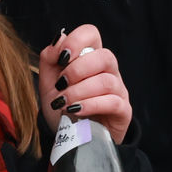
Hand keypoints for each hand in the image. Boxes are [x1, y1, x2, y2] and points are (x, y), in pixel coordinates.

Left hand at [37, 24, 132, 143]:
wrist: (70, 137)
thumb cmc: (62, 105)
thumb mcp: (48, 82)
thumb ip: (50, 59)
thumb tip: (59, 39)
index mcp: (90, 58)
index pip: (91, 34)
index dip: (76, 41)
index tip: (61, 58)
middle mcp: (108, 71)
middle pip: (105, 56)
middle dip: (77, 70)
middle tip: (61, 84)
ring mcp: (118, 90)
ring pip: (107, 81)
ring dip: (79, 91)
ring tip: (64, 102)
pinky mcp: (123, 110)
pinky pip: (113, 102)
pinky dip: (90, 105)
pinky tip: (75, 110)